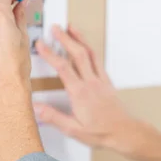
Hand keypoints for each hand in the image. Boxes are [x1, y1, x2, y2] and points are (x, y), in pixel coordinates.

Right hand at [34, 25, 134, 150]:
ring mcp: (101, 81)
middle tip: (56, 28)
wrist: (125, 132)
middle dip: (65, 39)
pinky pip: (98, 61)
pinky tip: (87, 47)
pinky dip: (90, 50)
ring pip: (90, 54)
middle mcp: (91, 83)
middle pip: (77, 54)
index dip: (50, 54)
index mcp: (80, 93)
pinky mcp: (107, 82)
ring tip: (72, 28)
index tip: (40, 44)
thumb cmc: (102, 132)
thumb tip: (36, 108)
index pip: (62, 68)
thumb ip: (54, 117)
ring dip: (80, 39)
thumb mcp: (74, 130)